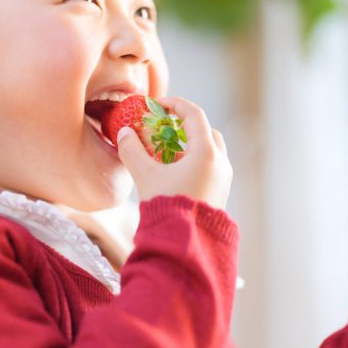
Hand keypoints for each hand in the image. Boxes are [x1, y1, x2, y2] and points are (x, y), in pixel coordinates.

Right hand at [116, 96, 232, 209]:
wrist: (184, 243)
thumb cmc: (167, 206)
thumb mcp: (145, 175)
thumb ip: (132, 150)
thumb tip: (124, 133)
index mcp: (206, 153)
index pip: (194, 114)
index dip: (174, 104)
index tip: (157, 105)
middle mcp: (220, 162)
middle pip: (206, 131)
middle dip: (184, 125)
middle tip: (164, 127)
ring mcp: (224, 178)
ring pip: (210, 150)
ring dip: (189, 145)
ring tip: (165, 151)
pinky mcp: (221, 192)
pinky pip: (210, 166)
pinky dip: (194, 160)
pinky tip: (174, 171)